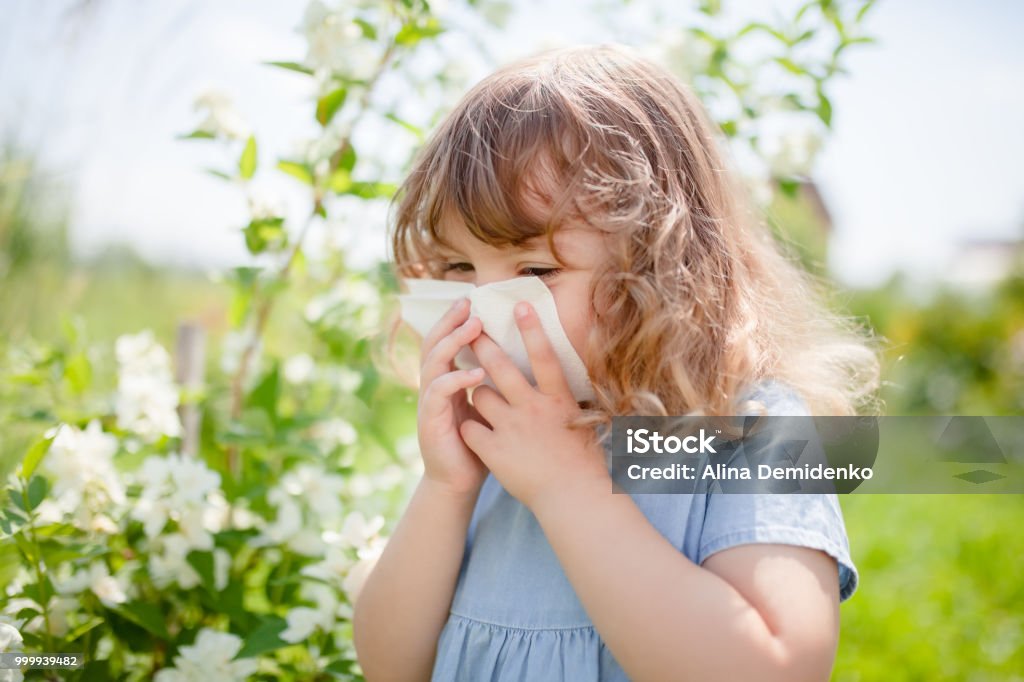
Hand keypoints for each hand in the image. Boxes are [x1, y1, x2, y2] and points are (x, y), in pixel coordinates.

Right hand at [415, 297, 490, 497]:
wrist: (460, 482)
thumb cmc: (479, 444)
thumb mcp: (488, 407)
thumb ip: (494, 383)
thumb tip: (522, 357)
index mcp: (446, 381)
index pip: (446, 342)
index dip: (455, 321)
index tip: (473, 300)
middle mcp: (433, 387)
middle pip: (434, 344)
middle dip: (450, 321)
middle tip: (468, 302)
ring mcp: (428, 403)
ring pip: (433, 362)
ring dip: (453, 342)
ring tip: (473, 327)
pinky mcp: (430, 421)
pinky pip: (438, 393)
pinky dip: (456, 379)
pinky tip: (475, 373)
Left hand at [458, 301, 610, 510]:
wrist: (572, 499)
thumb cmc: (584, 462)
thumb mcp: (584, 422)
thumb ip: (572, 399)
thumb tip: (568, 380)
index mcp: (558, 400)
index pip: (544, 356)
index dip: (532, 329)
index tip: (519, 305)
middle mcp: (533, 409)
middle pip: (501, 367)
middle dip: (483, 344)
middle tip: (471, 330)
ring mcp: (511, 429)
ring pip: (480, 395)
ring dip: (477, 393)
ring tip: (482, 399)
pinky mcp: (494, 450)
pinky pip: (470, 428)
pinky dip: (469, 427)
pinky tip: (473, 432)